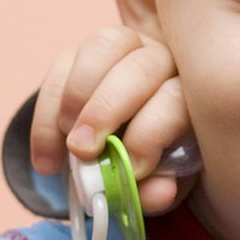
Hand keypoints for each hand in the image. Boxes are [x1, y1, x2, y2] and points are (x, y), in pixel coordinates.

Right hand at [31, 27, 189, 213]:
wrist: (125, 153)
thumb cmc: (155, 163)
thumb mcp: (162, 182)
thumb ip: (160, 188)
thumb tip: (158, 194)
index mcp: (192, 93)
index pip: (177, 100)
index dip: (151, 133)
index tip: (131, 169)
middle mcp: (165, 61)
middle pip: (141, 68)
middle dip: (106, 110)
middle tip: (84, 151)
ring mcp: (127, 47)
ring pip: (105, 46)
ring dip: (77, 96)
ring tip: (66, 140)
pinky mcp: (87, 50)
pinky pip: (63, 63)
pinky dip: (47, 111)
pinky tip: (47, 156)